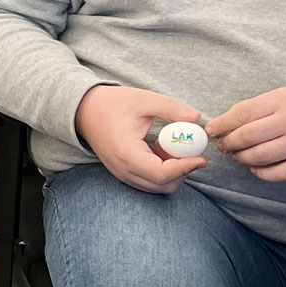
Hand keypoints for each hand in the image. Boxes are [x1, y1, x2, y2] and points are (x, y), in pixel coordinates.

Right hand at [74, 85, 206, 193]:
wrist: (84, 110)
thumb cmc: (112, 103)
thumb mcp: (143, 99)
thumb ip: (171, 108)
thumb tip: (196, 118)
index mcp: (127, 153)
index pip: (162, 174)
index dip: (186, 168)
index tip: (201, 157)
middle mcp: (123, 170)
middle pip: (163, 186)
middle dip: (183, 172)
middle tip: (191, 152)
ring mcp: (122, 175)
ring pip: (157, 187)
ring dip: (173, 173)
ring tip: (172, 148)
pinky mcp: (124, 174)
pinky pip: (149, 182)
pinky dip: (162, 173)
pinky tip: (160, 151)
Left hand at [204, 88, 285, 182]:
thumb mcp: (281, 98)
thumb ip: (255, 108)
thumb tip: (222, 123)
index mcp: (281, 100)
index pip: (242, 112)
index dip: (222, 124)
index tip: (211, 131)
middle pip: (248, 136)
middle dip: (229, 143)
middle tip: (223, 146)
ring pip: (260, 156)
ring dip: (242, 159)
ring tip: (238, 156)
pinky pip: (277, 174)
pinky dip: (260, 173)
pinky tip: (255, 168)